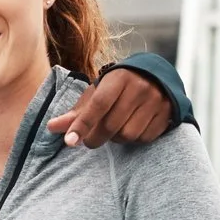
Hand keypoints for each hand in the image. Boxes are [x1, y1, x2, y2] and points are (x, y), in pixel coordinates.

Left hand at [51, 68, 175, 148]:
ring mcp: (157, 101)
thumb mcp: (96, 93)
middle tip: (89, 140)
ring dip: (115, 139)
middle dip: (95, 137)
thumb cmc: (117, 87)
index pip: (98, 104)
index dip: (82, 125)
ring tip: (113, 129)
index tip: (70, 142)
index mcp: (119, 77)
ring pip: (127, 135)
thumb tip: (51, 128)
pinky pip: (144, 139)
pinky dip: (133, 140)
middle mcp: (140, 87)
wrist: (155, 77)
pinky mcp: (168, 114)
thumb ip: (76, 112)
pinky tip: (130, 128)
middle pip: (111, 125)